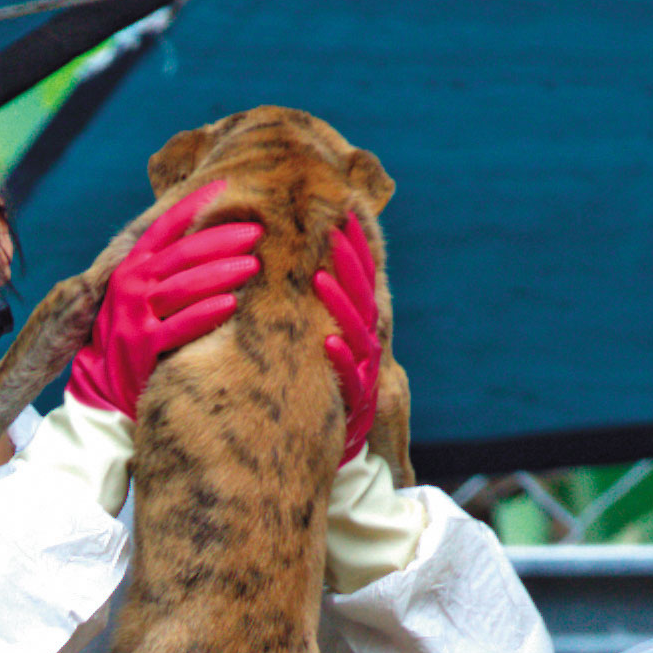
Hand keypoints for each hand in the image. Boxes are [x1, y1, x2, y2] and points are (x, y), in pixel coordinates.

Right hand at [67, 195, 262, 413]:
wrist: (102, 380)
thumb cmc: (136, 329)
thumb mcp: (141, 291)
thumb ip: (168, 266)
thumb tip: (213, 236)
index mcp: (133, 265)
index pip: (166, 226)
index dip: (195, 203)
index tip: (226, 187)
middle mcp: (132, 284)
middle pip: (183, 253)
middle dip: (222, 239)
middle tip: (256, 233)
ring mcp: (136, 315)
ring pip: (184, 286)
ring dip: (222, 273)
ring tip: (254, 266)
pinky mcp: (143, 347)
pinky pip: (180, 326)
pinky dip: (206, 314)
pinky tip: (231, 304)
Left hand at [309, 219, 383, 459]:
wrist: (329, 441)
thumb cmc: (313, 377)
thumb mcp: (310, 334)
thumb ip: (310, 296)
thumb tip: (286, 246)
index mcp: (359, 319)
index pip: (363, 274)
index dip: (356, 244)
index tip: (343, 211)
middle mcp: (366, 339)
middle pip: (364, 294)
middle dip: (350, 262)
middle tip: (332, 232)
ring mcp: (363, 368)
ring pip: (358, 331)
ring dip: (340, 304)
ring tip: (319, 278)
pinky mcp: (355, 402)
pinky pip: (351, 377)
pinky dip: (340, 360)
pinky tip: (327, 345)